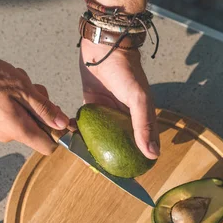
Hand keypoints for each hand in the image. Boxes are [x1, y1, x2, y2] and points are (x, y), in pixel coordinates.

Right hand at [0, 53, 69, 154]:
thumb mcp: (23, 89)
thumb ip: (44, 109)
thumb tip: (61, 124)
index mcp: (19, 130)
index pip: (49, 146)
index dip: (60, 132)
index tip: (62, 115)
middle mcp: (9, 134)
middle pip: (39, 126)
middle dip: (41, 106)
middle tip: (31, 88)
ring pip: (27, 114)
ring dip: (27, 97)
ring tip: (15, 81)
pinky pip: (14, 110)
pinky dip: (15, 96)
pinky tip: (6, 84)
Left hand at [80, 39, 158, 158]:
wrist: (104, 45)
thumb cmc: (125, 70)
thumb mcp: (139, 98)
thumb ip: (144, 125)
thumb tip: (152, 155)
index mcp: (140, 118)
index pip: (141, 146)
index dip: (135, 162)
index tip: (125, 177)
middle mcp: (124, 118)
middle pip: (118, 144)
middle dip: (108, 157)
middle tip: (97, 169)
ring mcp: (107, 111)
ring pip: (100, 135)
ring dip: (92, 144)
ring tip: (82, 155)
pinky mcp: (91, 103)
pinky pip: (86, 121)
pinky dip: (79, 128)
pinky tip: (70, 136)